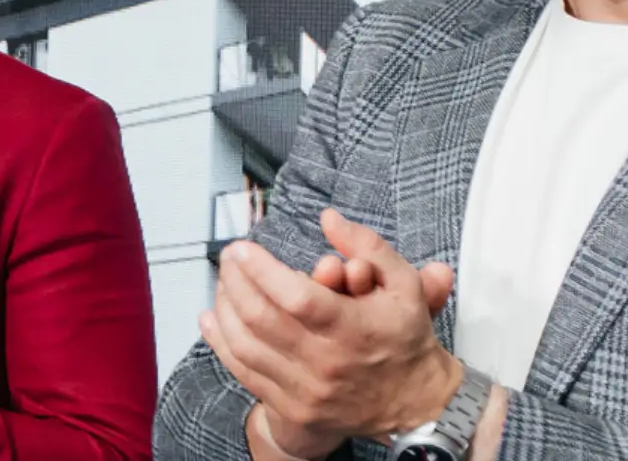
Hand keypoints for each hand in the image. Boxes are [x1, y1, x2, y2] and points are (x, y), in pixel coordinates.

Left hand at [202, 208, 458, 442]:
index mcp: (353, 329)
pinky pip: (245, 373)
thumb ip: (368, 246)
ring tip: (223, 282)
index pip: (295, 297)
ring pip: (246, 345)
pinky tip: (212, 318)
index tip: (242, 249)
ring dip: (224, 308)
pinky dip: (221, 343)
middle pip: (261, 318)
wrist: (416, 403)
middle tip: (228, 259)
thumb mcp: (402, 284)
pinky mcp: (294, 408)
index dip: (261, 269)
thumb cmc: (404, 337)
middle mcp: (327, 362)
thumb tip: (328, 218)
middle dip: (234, 281)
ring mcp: (307, 390)